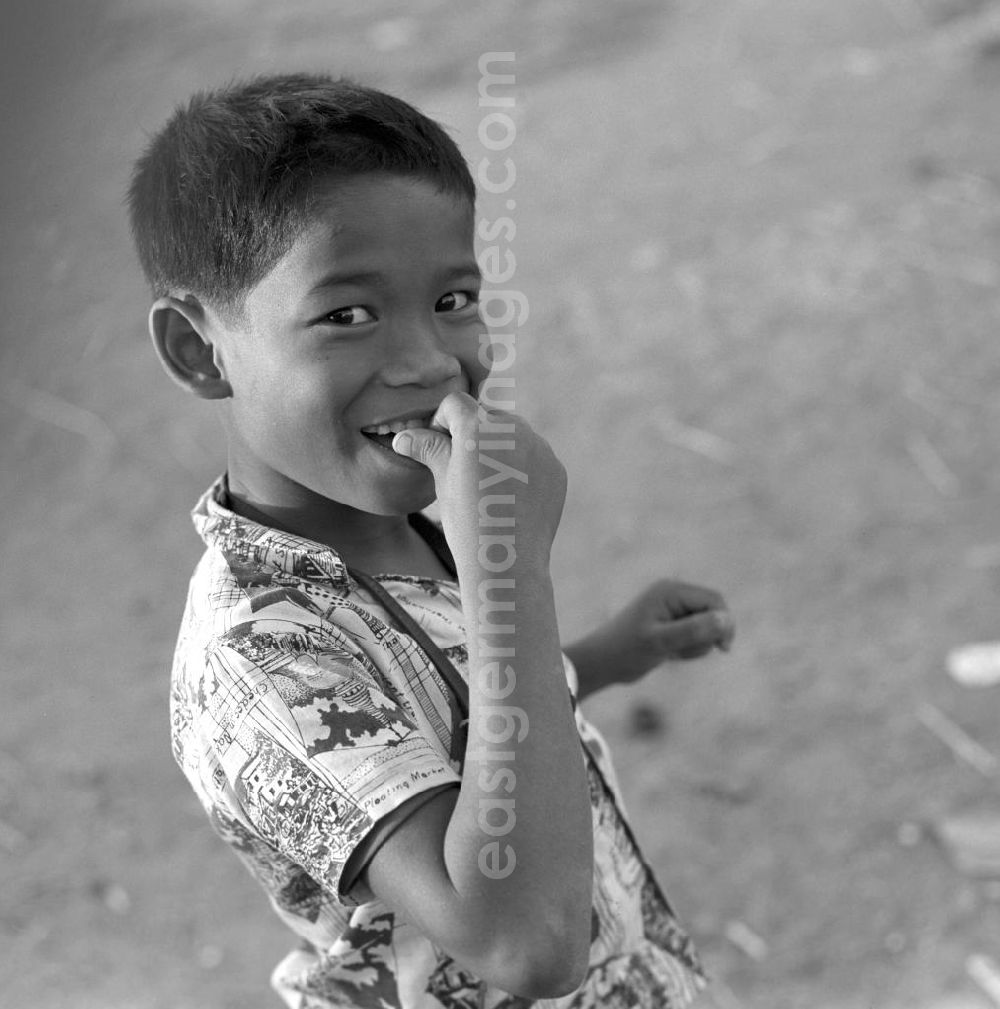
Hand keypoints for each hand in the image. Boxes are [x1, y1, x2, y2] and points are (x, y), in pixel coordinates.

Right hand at [391, 392, 566, 573]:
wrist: (507, 562)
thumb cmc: (466, 522)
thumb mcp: (442, 481)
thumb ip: (429, 449)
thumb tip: (403, 437)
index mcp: (478, 428)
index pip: (456, 403)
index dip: (442, 420)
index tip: (438, 444)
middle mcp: (513, 429)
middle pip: (486, 417)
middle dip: (472, 434)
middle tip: (461, 469)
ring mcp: (539, 447)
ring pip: (513, 435)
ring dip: (498, 449)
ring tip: (487, 486)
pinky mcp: (555, 467)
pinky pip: (534, 456)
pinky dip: (521, 468)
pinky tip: (510, 496)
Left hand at [600, 579, 734, 685]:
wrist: (603, 664)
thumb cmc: (626, 650)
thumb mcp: (660, 642)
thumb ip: (692, 630)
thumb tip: (724, 618)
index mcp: (670, 590)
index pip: (714, 600)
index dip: (724, 622)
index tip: (723, 647)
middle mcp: (673, 596)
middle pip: (713, 613)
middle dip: (707, 636)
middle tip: (686, 652)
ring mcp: (673, 611)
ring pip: (706, 628)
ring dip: (697, 645)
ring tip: (672, 654)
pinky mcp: (672, 627)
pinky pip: (695, 637)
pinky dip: (689, 650)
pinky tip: (670, 656)